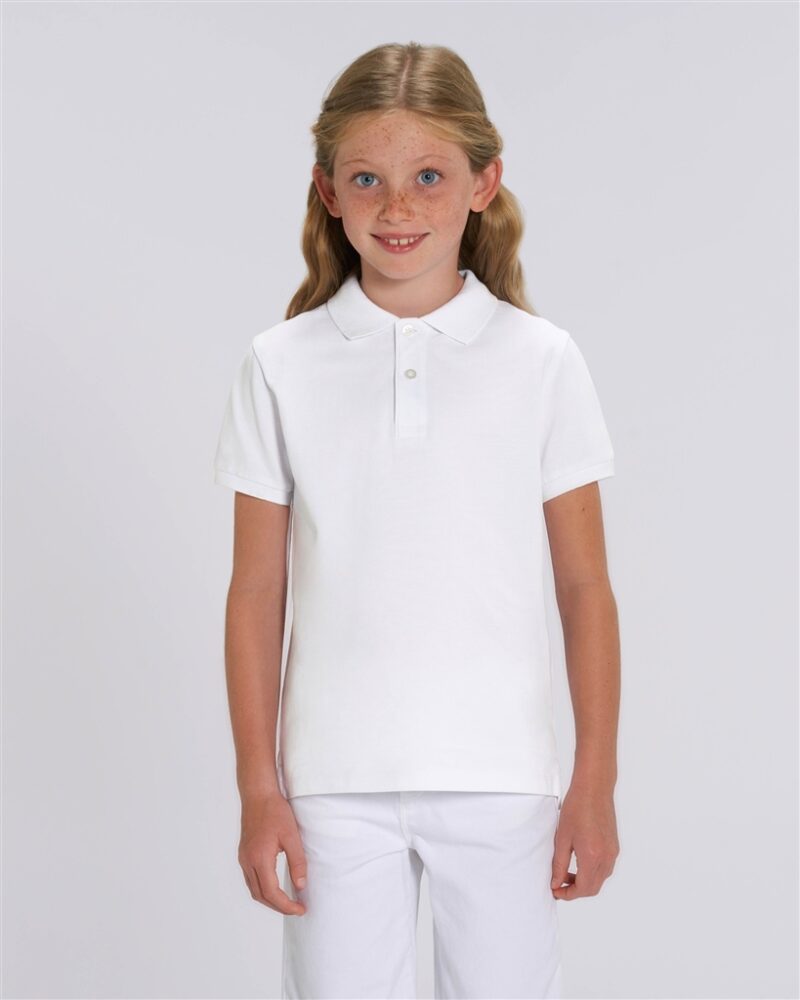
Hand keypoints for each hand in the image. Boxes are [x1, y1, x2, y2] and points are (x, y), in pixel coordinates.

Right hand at [238, 791, 307, 915]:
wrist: (258, 794)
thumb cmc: (275, 811)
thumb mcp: (291, 836)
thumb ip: (297, 862)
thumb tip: (300, 886)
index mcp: (259, 858)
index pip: (271, 893)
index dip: (286, 906)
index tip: (300, 909)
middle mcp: (248, 861)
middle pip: (261, 896)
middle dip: (278, 906)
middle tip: (296, 908)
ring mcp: (243, 858)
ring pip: (254, 890)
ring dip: (269, 899)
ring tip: (287, 901)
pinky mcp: (244, 854)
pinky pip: (251, 879)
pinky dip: (263, 888)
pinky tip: (274, 886)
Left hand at [550, 786, 618, 899]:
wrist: (594, 788)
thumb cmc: (576, 807)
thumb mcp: (562, 837)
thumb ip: (558, 864)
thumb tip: (556, 883)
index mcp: (592, 856)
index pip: (583, 888)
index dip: (568, 894)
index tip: (556, 891)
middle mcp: (607, 857)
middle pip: (593, 888)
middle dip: (575, 890)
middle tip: (558, 884)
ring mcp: (613, 852)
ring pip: (600, 879)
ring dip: (584, 881)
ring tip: (566, 873)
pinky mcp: (614, 846)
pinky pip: (605, 868)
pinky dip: (592, 872)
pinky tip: (578, 862)